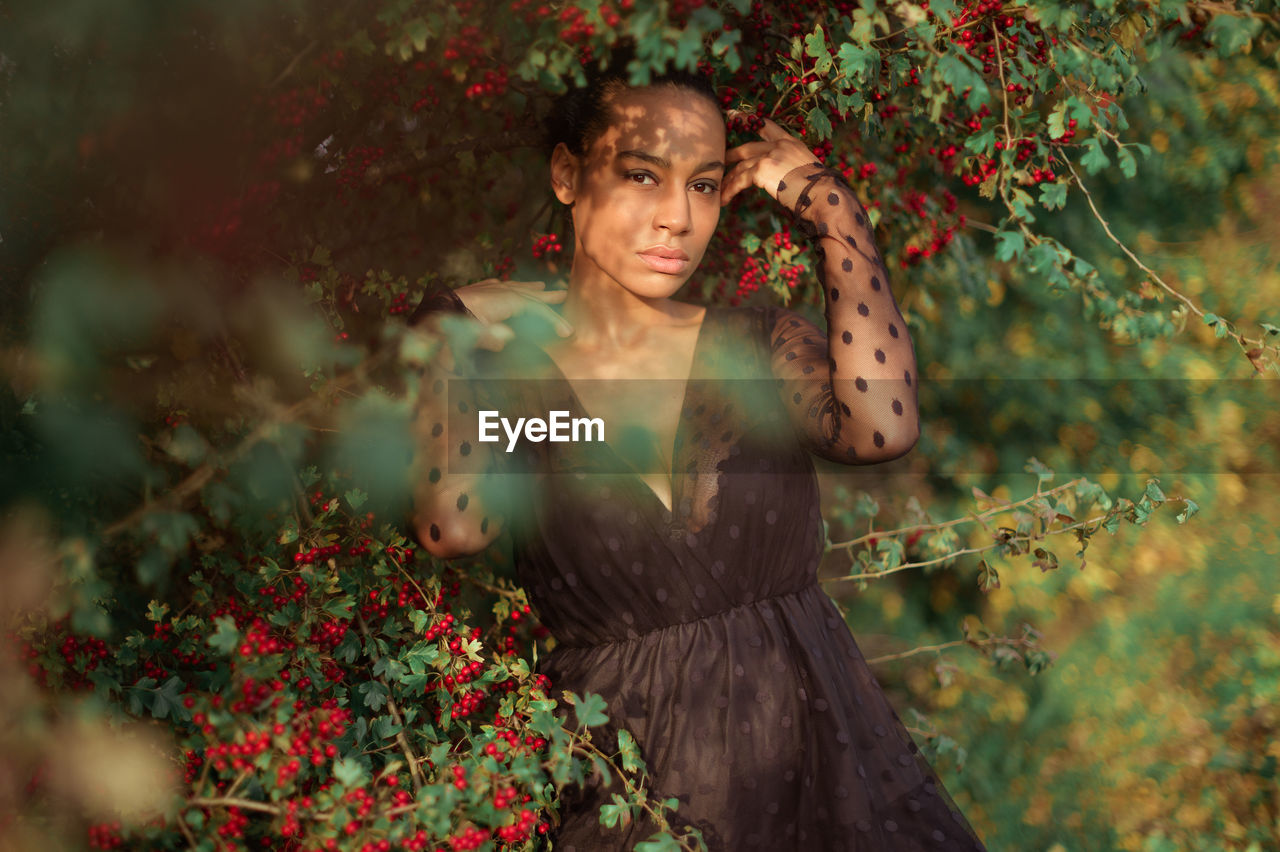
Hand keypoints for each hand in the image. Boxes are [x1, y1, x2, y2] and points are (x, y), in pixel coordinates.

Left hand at [453, 278, 572, 350]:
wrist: (428, 315)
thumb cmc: (450, 326)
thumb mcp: (473, 335)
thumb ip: (492, 338)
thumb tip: (507, 337)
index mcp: (502, 301)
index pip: (535, 308)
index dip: (552, 319)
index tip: (567, 332)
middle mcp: (496, 291)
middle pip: (528, 293)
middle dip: (546, 295)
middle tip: (564, 294)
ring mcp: (483, 290)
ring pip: (513, 287)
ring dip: (528, 287)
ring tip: (541, 285)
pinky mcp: (471, 292)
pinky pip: (495, 286)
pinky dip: (505, 286)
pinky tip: (503, 284)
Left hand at [720, 114, 820, 207]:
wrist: (823, 194)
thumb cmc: (819, 189)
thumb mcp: (807, 170)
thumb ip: (790, 166)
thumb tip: (781, 176)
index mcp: (791, 143)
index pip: (767, 126)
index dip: (749, 119)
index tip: (735, 114)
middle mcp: (779, 145)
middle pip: (748, 148)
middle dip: (731, 154)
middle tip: (719, 157)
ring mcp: (770, 155)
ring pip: (741, 167)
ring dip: (729, 180)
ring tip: (720, 191)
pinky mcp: (762, 169)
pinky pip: (740, 180)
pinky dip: (730, 190)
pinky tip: (724, 199)